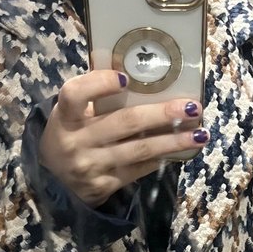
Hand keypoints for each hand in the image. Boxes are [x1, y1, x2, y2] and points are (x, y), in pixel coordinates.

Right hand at [37, 70, 209, 207]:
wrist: (52, 180)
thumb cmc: (70, 134)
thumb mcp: (70, 113)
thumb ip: (93, 93)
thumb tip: (131, 65)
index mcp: (64, 116)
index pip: (76, 95)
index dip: (100, 84)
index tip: (126, 78)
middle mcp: (76, 141)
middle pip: (124, 123)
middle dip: (162, 114)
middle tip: (192, 107)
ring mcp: (90, 166)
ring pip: (139, 149)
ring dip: (173, 141)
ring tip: (200, 134)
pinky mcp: (103, 185)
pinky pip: (138, 169)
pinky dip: (161, 158)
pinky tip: (182, 151)